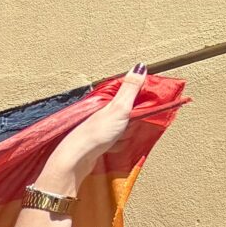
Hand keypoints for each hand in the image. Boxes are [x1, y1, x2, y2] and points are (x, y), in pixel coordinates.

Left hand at [34, 66, 146, 195]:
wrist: (76, 160)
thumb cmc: (96, 133)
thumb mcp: (119, 107)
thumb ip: (130, 88)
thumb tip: (140, 66)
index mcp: (105, 102)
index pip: (127, 95)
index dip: (140, 100)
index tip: (150, 105)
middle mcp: (100, 114)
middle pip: (126, 113)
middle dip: (134, 120)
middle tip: (135, 125)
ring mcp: (98, 130)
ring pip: (121, 128)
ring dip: (127, 134)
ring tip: (124, 138)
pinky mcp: (96, 145)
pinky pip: (115, 142)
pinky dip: (119, 144)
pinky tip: (118, 148)